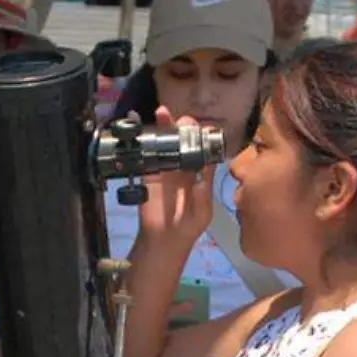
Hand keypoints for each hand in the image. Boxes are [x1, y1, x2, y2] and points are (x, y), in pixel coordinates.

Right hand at [136, 106, 215, 247]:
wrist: (163, 241)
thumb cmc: (188, 226)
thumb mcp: (204, 207)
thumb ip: (205, 184)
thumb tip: (210, 160)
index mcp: (199, 173)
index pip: (201, 148)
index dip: (201, 135)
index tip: (201, 126)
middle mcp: (182, 167)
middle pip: (182, 140)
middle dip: (183, 127)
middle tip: (182, 120)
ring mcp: (165, 169)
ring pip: (165, 143)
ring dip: (165, 128)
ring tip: (163, 115)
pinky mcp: (148, 174)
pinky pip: (147, 154)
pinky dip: (146, 142)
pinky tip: (147, 132)